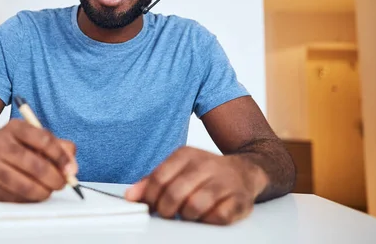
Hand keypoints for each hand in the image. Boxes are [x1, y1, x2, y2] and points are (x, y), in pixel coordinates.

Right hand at [0, 119, 76, 201]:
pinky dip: (27, 199)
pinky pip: (13, 198)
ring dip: (43, 192)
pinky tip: (29, 194)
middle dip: (55, 179)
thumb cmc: (11, 149)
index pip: (44, 140)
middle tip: (62, 183)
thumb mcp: (33, 139)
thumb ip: (58, 147)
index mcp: (14, 127)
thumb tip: (72, 167)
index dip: (61, 156)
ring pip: (24, 186)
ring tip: (48, 190)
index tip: (71, 168)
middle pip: (36, 165)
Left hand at [124, 146, 267, 224]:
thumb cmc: (205, 173)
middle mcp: (205, 165)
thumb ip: (152, 181)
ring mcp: (224, 182)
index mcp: (186, 155)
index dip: (149, 197)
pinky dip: (208, 221)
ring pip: (194, 206)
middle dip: (165, 210)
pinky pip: (218, 217)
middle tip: (168, 213)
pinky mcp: (239, 200)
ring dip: (186, 216)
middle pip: (174, 194)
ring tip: (187, 214)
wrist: (244, 171)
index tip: (150, 206)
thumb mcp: (177, 169)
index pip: (159, 178)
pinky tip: (206, 216)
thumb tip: (131, 195)